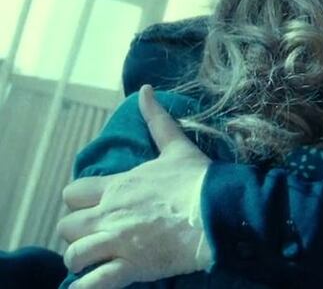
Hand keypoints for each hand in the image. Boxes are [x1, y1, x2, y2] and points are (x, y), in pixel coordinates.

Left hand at [57, 85, 211, 288]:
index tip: (94, 207)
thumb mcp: (176, 146)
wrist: (219, 210)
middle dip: (78, 232)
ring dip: (83, 259)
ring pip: (74, 255)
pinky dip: (88, 286)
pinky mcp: (130, 267)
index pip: (72, 193)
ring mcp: (118, 242)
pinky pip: (92, 284)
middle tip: (98, 235)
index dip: (79, 202)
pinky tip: (95, 283)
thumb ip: (157, 120)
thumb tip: (145, 90)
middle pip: (67, 226)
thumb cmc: (198, 179)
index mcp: (118, 186)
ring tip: (98, 261)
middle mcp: (110, 214)